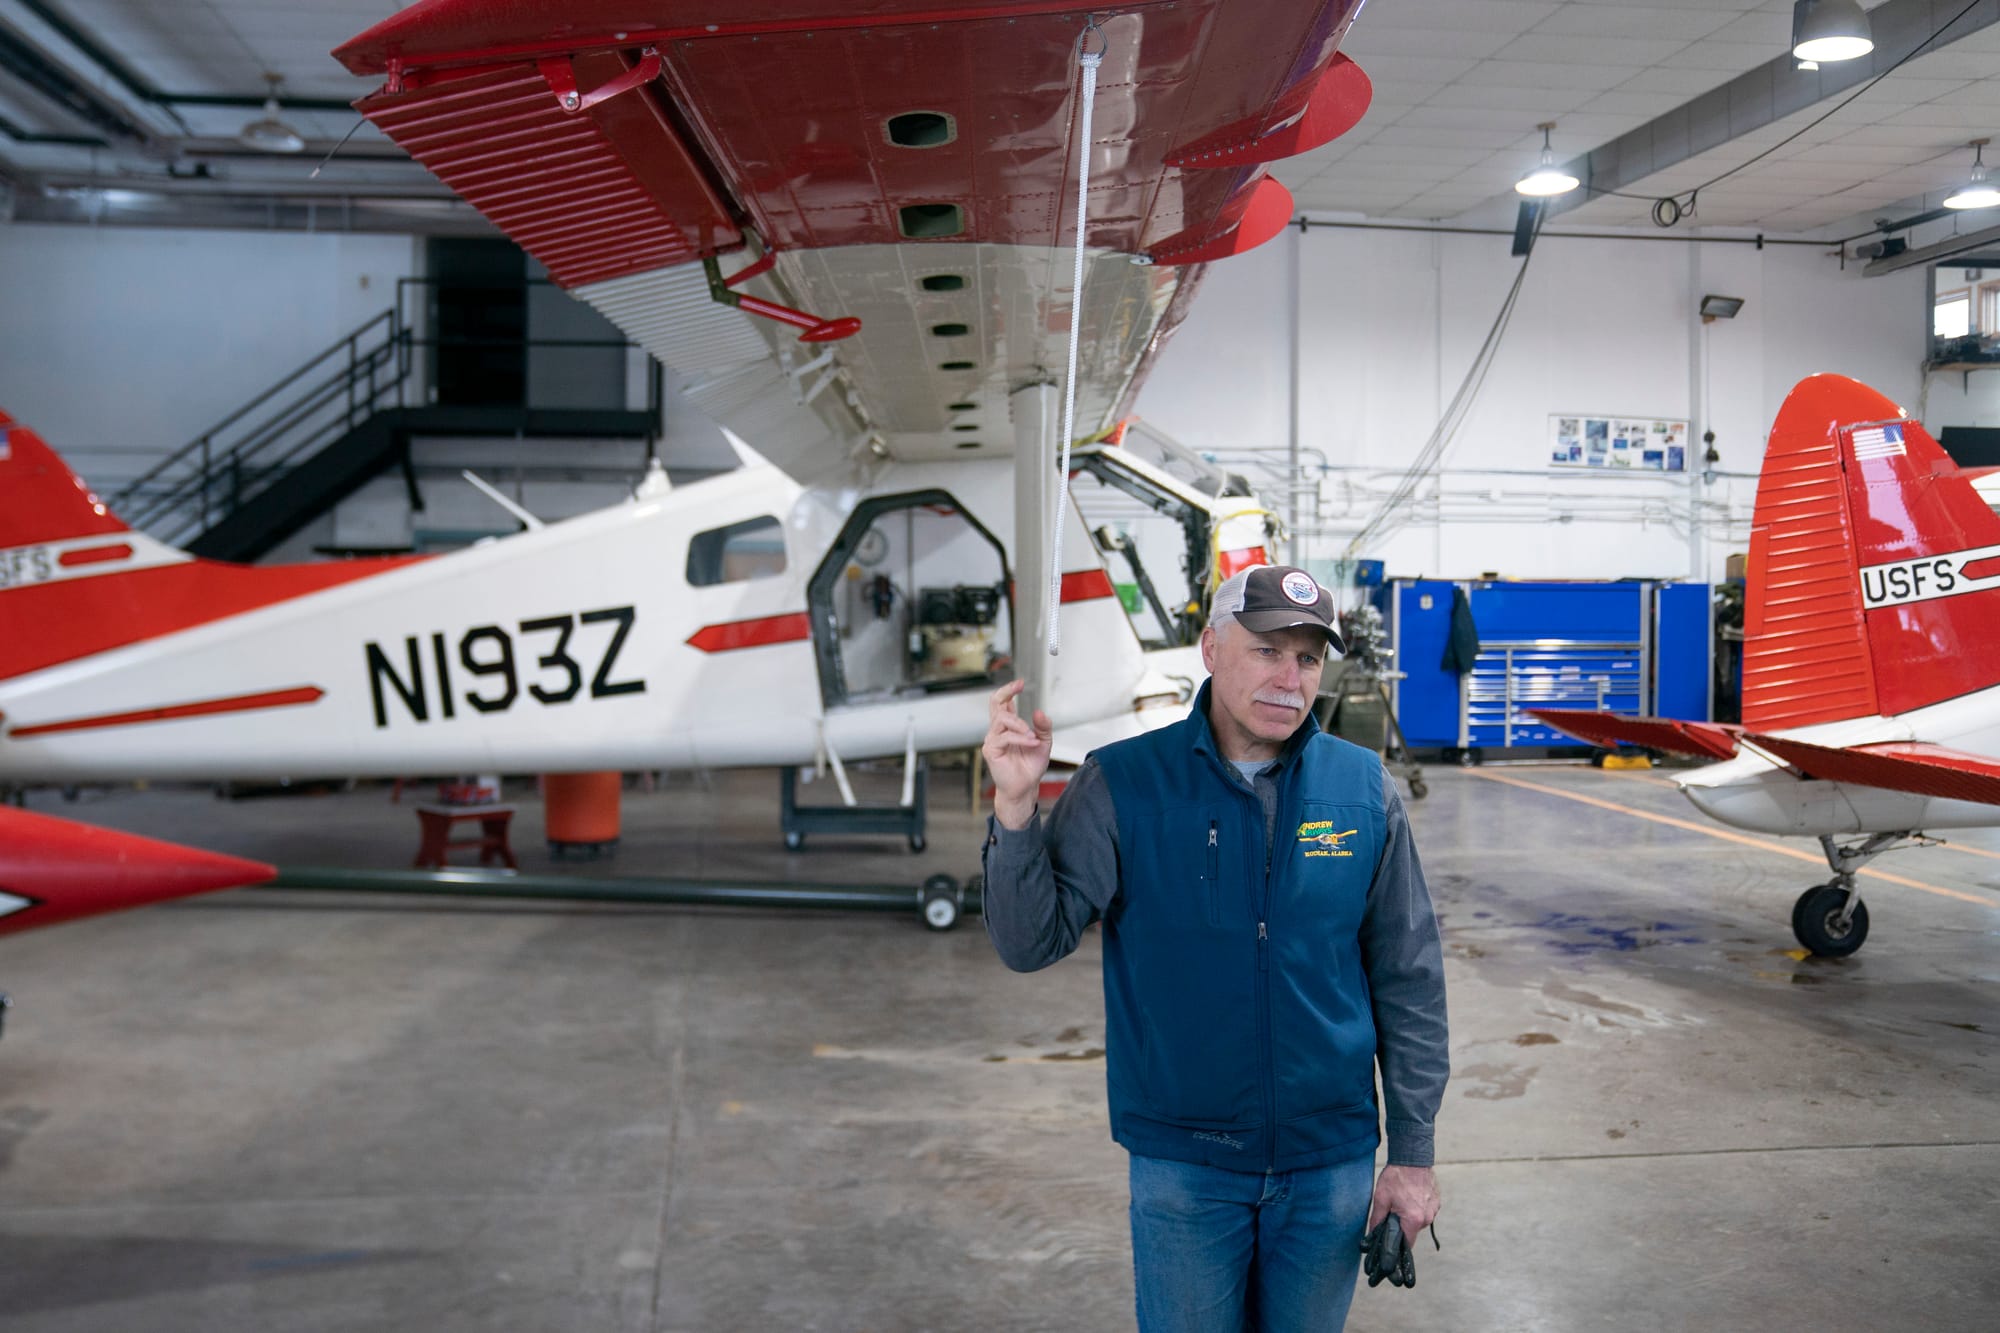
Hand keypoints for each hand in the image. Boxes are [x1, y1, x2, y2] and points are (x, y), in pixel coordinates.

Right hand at [983, 679, 1050, 829]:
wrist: (1025, 788)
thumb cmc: (1030, 767)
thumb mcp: (1043, 743)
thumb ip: (1043, 727)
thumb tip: (1039, 712)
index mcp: (1009, 726)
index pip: (1004, 702)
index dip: (1009, 690)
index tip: (1020, 683)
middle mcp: (998, 730)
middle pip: (995, 703)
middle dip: (1006, 691)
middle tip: (1018, 686)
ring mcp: (993, 740)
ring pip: (1001, 719)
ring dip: (1020, 725)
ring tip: (1032, 736)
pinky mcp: (991, 751)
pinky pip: (1004, 737)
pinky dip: (1020, 738)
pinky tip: (1030, 742)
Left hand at [1367, 1164, 1439, 1237]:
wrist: (1412, 1157)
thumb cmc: (1397, 1177)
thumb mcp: (1381, 1198)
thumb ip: (1377, 1219)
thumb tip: (1373, 1233)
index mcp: (1414, 1220)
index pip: (1408, 1243)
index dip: (1398, 1244)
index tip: (1390, 1241)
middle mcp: (1428, 1217)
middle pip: (1413, 1231)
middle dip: (1402, 1225)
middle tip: (1393, 1211)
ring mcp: (1434, 1209)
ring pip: (1419, 1221)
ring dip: (1410, 1215)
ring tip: (1402, 1199)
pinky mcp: (1437, 1201)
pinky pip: (1426, 1211)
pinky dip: (1418, 1207)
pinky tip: (1410, 1195)